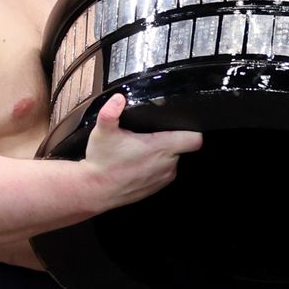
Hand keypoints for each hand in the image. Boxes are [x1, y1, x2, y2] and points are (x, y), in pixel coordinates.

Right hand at [84, 94, 202, 208]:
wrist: (94, 190)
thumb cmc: (101, 162)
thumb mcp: (103, 132)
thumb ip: (110, 112)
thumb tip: (118, 98)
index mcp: (160, 148)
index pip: (194, 139)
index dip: (192, 130)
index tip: (181, 124)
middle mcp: (167, 165)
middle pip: (183, 146)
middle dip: (171, 139)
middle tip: (153, 133)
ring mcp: (163, 178)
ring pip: (174, 159)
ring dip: (164, 153)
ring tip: (144, 147)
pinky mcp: (157, 187)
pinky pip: (165, 172)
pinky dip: (157, 166)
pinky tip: (141, 162)